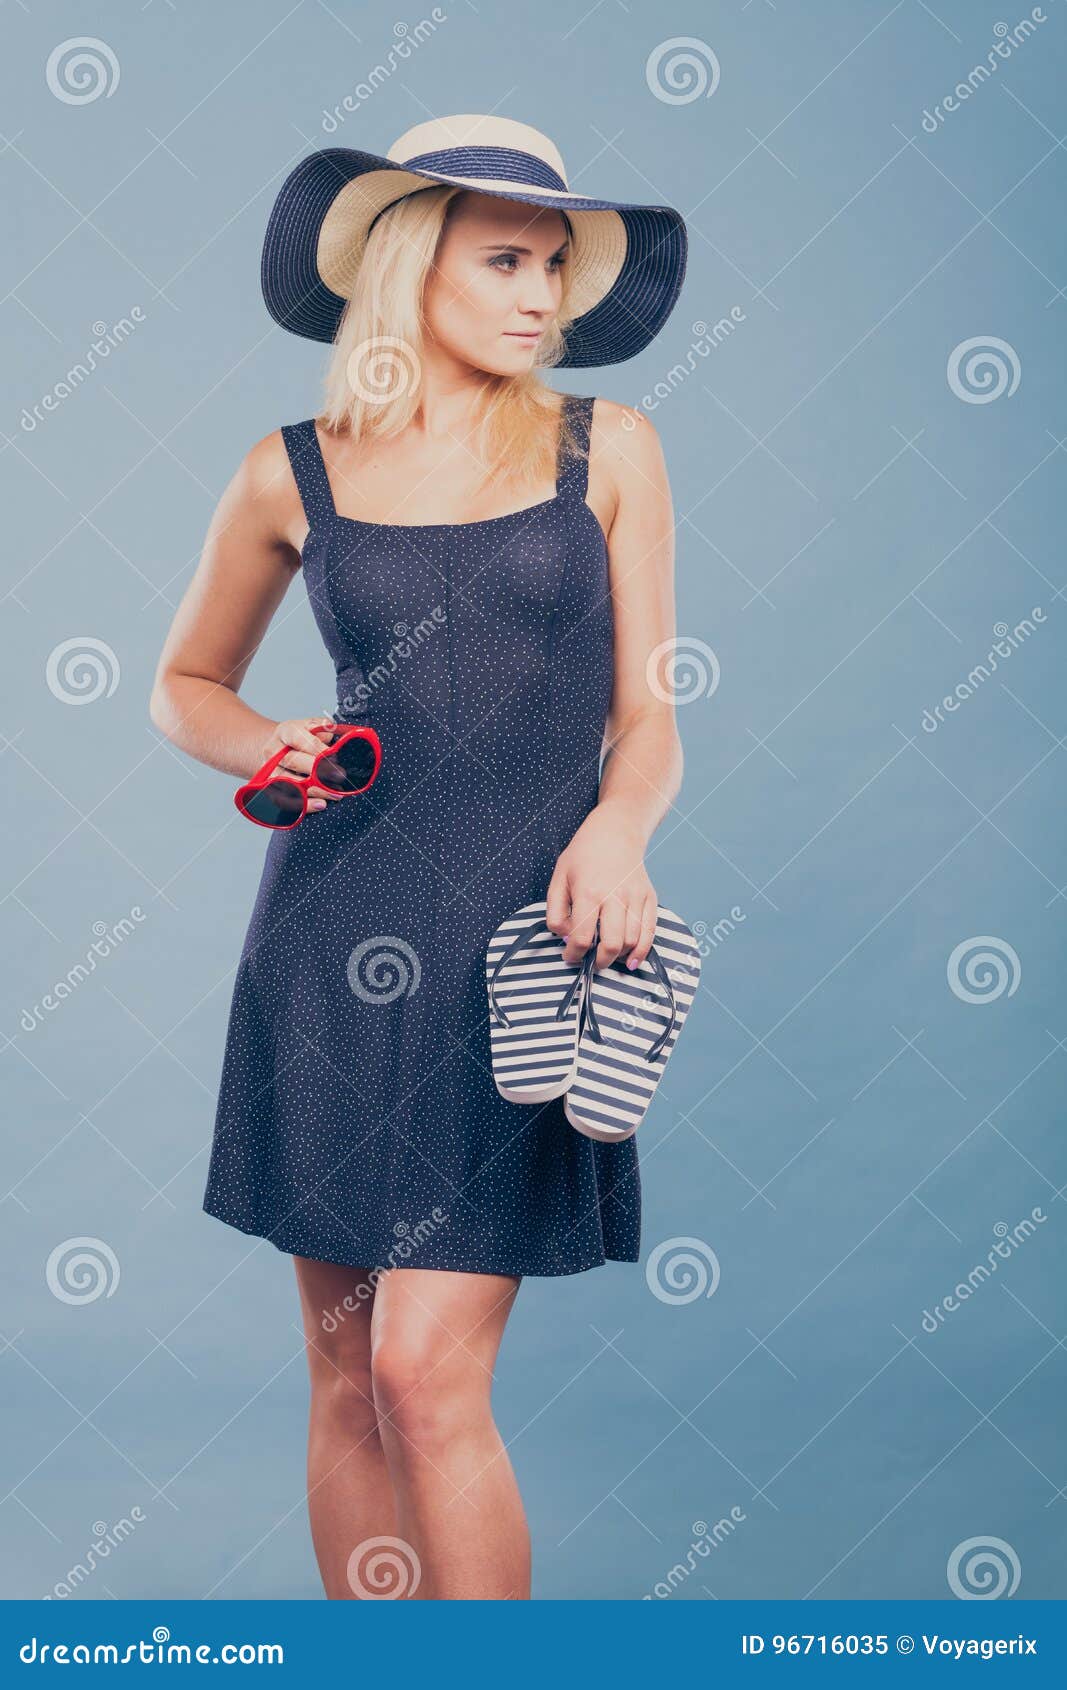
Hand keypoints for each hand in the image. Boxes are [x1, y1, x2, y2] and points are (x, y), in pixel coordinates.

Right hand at [258, 715, 341, 812]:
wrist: (279, 749)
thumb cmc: (301, 738)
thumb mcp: (312, 726)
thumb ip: (322, 728)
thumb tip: (329, 729)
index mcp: (285, 732)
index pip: (300, 739)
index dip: (318, 749)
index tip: (335, 756)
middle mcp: (273, 751)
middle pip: (293, 762)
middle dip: (319, 770)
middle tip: (340, 776)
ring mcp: (269, 771)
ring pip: (288, 784)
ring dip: (314, 791)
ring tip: (335, 794)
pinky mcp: (270, 788)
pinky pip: (284, 800)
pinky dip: (303, 805)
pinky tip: (320, 805)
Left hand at [546, 806, 657, 970]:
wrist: (615, 831)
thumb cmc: (584, 855)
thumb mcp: (558, 879)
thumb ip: (556, 912)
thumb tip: (566, 937)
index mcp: (588, 892)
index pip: (582, 937)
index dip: (574, 954)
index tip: (570, 955)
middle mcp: (615, 897)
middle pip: (611, 945)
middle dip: (599, 962)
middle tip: (591, 962)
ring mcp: (635, 897)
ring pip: (631, 942)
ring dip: (618, 957)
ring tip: (607, 956)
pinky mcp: (650, 897)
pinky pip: (649, 932)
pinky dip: (641, 951)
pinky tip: (630, 960)